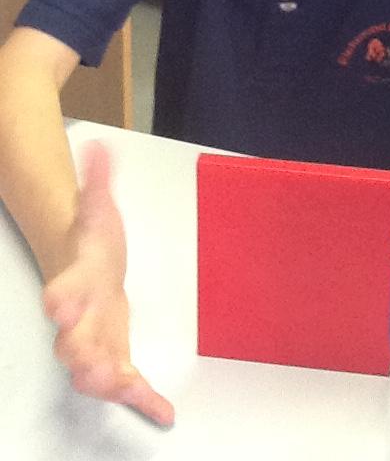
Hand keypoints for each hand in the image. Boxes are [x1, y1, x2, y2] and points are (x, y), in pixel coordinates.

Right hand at [43, 142, 174, 425]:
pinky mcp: (113, 354)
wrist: (83, 266)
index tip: (58, 302)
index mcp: (77, 279)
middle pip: (72, 338)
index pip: (65, 288)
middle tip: (87, 364)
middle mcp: (80, 316)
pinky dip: (142, 398)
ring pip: (92, 367)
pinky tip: (162, 412)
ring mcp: (95, 339)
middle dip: (78, 350)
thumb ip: (98, 182)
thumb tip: (100, 147)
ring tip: (122, 390)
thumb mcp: (97, 209)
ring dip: (106, 381)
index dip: (63, 296)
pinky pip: (125, 382)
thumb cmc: (90, 240)